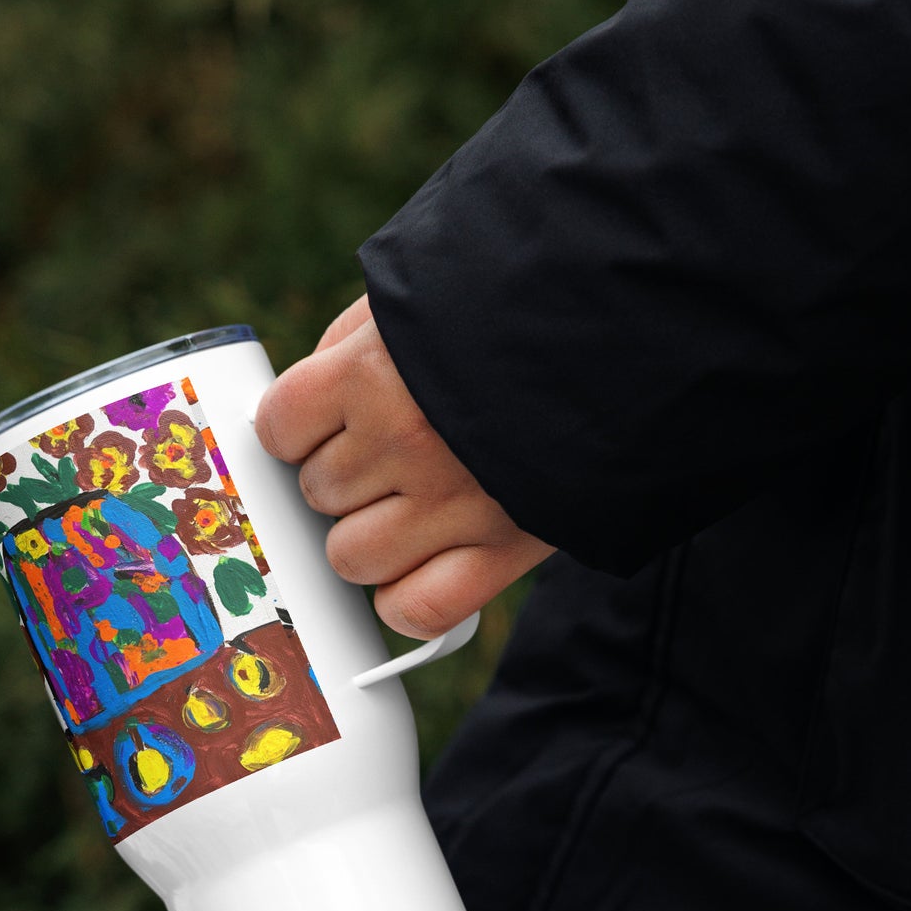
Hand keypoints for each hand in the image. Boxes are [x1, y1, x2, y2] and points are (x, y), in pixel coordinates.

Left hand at [253, 295, 554, 638]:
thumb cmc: (514, 311)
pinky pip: (415, 609)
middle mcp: (406, 442)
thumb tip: (300, 412)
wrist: (630, 336)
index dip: (298, 427)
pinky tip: (420, 567)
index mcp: (373, 372)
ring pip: (351, 558)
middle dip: (345, 475)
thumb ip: (350, 349)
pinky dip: (407, 600)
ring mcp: (453, 504)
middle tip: (393, 451)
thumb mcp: (418, 302)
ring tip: (414, 503)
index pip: (280, 426)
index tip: (325, 422)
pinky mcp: (501, 551)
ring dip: (370, 538)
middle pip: (318, 492)